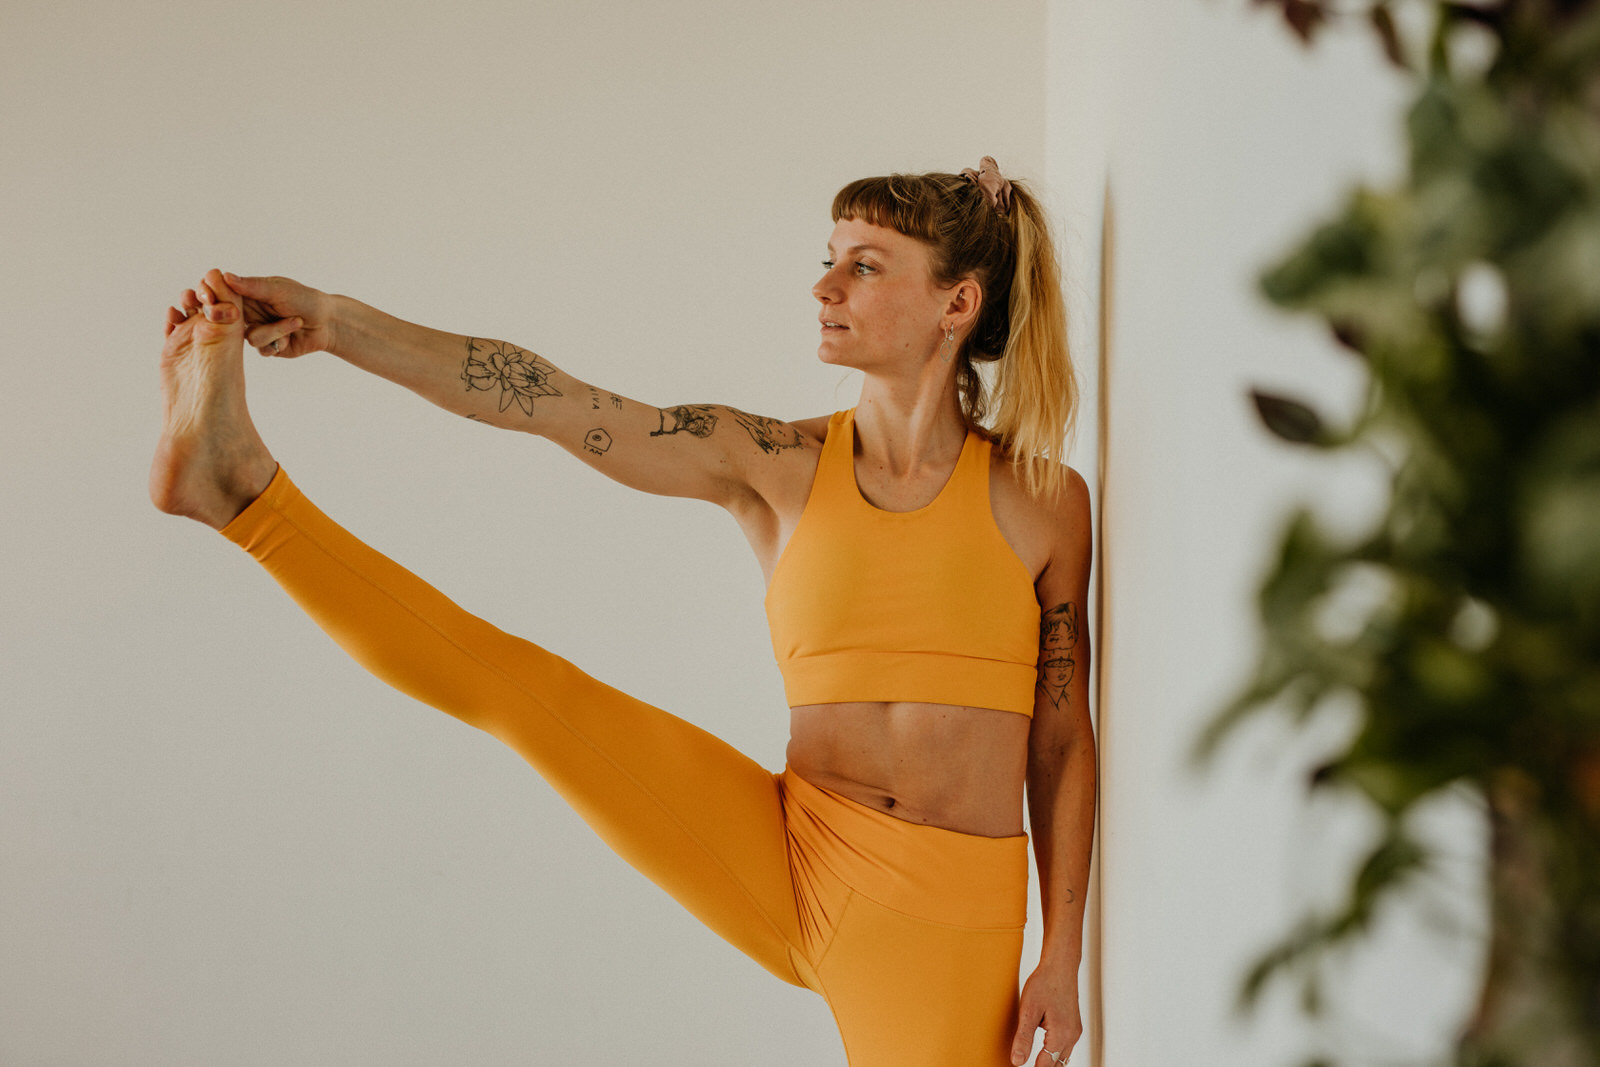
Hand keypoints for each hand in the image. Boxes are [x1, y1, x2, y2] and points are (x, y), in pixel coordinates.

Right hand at [220, 272, 337, 358]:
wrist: (328, 323)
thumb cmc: (306, 300)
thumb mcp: (278, 290)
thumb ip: (252, 286)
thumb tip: (225, 276)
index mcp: (248, 295)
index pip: (221, 295)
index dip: (212, 299)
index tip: (211, 300)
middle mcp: (249, 314)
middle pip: (227, 320)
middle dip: (237, 319)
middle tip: (242, 316)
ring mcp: (257, 330)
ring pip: (250, 337)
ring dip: (276, 330)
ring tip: (295, 322)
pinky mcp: (267, 347)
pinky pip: (262, 349)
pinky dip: (279, 341)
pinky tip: (292, 337)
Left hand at [1010, 964, 1082, 1065]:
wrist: (1060, 966)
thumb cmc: (1045, 983)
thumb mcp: (1028, 1011)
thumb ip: (1023, 1038)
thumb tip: (1017, 1061)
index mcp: (1061, 1035)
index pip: (1046, 1065)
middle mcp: (1071, 1036)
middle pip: (1057, 1065)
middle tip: (1028, 1065)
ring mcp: (1074, 1031)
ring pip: (1062, 1058)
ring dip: (1049, 1062)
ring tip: (1034, 1061)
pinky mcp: (1073, 1026)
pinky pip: (1065, 1048)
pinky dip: (1054, 1053)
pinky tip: (1043, 1049)